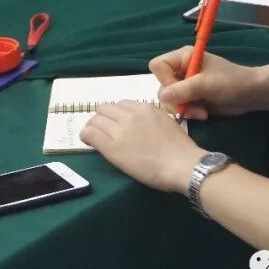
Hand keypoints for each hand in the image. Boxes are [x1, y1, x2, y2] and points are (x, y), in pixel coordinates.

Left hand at [80, 101, 206, 193]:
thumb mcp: (166, 122)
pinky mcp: (111, 147)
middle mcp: (129, 115)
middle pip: (104, 109)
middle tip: (104, 130)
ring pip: (94, 120)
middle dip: (102, 118)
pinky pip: (90, 133)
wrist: (182, 165)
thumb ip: (149, 118)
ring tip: (95, 137)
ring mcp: (119, 130)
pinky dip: (86, 135)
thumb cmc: (180, 148)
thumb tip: (139, 123)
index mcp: (144, 108)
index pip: (120, 104)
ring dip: (93, 127)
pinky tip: (88, 142)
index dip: (116, 114)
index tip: (116, 123)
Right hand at [149, 46, 260, 119]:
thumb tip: (162, 97)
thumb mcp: (208, 85)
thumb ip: (185, 89)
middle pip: (162, 86)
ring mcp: (184, 84)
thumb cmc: (232, 82)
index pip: (158, 66)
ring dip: (183, 109)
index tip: (179, 92)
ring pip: (168, 100)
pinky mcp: (189, 98)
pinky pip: (178, 107)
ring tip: (201, 113)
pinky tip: (202, 114)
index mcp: (183, 57)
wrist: (251, 94)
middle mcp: (180, 69)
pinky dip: (187, 113)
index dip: (164, 80)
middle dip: (176, 100)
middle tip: (193, 108)